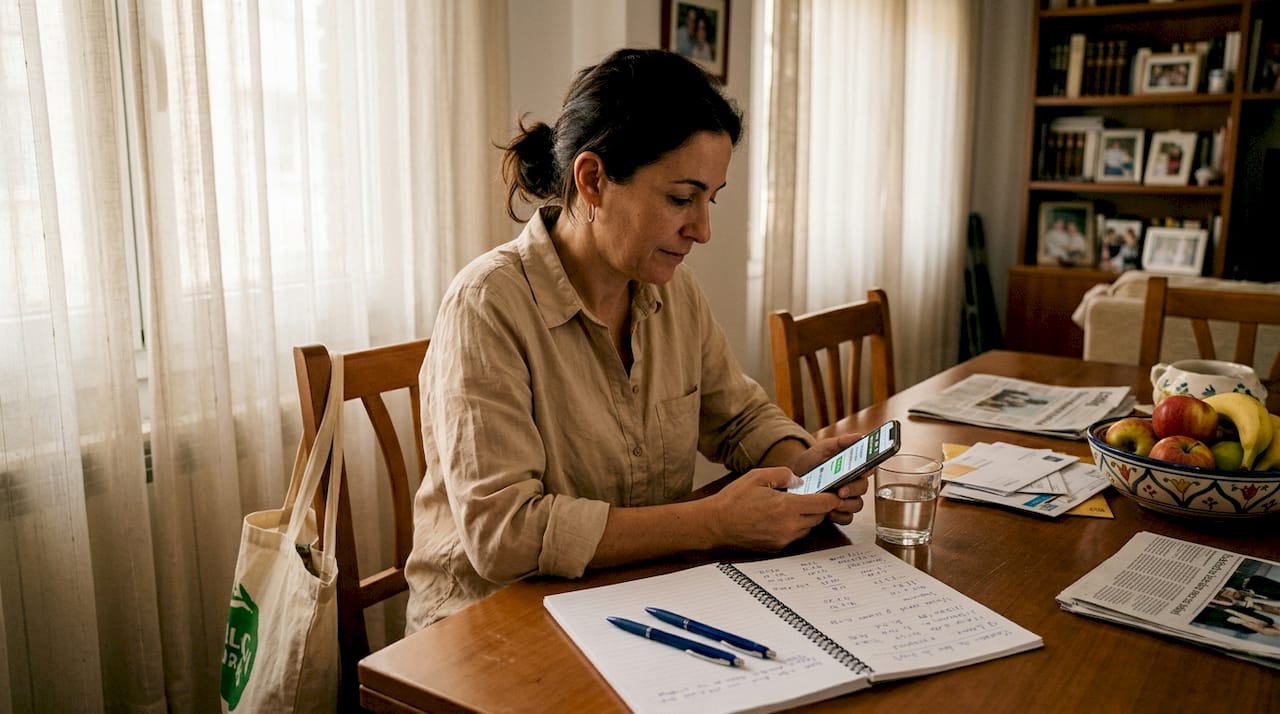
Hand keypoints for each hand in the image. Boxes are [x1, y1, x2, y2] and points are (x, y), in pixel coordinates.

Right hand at [705, 468, 840, 550]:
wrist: (715, 525)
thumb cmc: (733, 500)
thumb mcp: (758, 476)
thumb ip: (783, 475)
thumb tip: (799, 481)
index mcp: (787, 507)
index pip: (823, 504)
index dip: (831, 497)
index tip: (835, 492)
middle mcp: (789, 527)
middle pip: (818, 517)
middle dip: (819, 506)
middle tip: (814, 494)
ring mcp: (783, 539)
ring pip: (808, 527)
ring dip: (807, 517)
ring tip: (795, 504)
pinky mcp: (777, 547)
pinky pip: (795, 535)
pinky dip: (795, 526)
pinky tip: (783, 516)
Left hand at [789, 434, 869, 524]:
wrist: (791, 482)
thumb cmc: (810, 464)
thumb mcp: (821, 449)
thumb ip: (839, 442)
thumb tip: (859, 436)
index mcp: (852, 468)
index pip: (868, 467)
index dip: (870, 468)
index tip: (865, 469)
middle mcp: (852, 484)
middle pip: (863, 488)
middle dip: (853, 490)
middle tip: (841, 491)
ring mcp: (847, 499)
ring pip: (857, 504)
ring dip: (847, 505)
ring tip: (834, 503)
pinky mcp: (839, 512)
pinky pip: (847, 518)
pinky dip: (840, 516)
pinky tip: (830, 512)